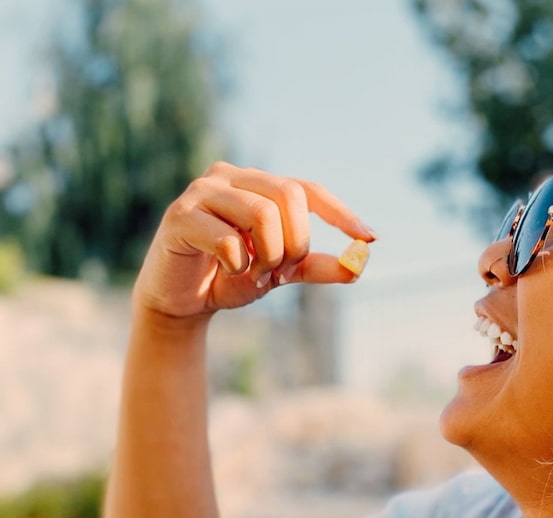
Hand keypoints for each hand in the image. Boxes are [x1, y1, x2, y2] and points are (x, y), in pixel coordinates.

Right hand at [133, 161, 375, 318]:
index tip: (369, 238)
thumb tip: (358, 267)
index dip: (340, 213)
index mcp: (258, 184)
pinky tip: (228, 270)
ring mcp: (202, 191)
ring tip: (254, 273)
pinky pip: (228, 238)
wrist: (181, 301)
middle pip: (288, 195)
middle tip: (282, 269)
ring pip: (261, 213)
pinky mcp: (180, 215)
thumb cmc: (229, 276)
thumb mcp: (280, 272)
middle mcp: (230, 177)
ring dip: (268, 254)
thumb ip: (315, 266)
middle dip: (296, 241)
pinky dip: (238, 264)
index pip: (307, 189)